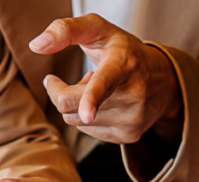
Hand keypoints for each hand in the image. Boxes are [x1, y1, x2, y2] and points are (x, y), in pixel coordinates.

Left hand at [29, 14, 183, 143]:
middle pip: (74, 106)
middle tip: (56, 80)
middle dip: (58, 93)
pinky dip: (87, 117)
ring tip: (94, 88)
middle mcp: (133, 93)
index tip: (86, 113)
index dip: (92, 98)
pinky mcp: (129, 136)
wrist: (163, 79)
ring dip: (76, 104)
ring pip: (77, 121)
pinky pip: (87, 132)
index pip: (104, 83)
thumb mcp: (98, 29)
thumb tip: (35, 45)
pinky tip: (103, 104)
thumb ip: (65, 30)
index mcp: (124, 64)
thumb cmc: (122, 50)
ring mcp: (133, 118)